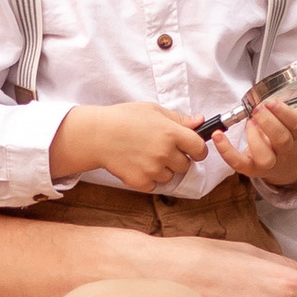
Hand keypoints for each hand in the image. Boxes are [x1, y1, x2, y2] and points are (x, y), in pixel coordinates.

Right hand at [48, 99, 207, 191]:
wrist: (97, 135)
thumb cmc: (123, 118)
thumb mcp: (153, 110)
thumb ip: (179, 119)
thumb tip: (200, 121)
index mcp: (171, 133)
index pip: (199, 148)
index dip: (198, 149)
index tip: (192, 149)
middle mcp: (164, 152)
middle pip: (186, 165)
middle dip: (177, 159)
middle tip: (161, 149)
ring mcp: (152, 169)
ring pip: (170, 177)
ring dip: (163, 169)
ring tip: (146, 156)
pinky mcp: (140, 181)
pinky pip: (154, 185)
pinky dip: (149, 179)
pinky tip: (138, 165)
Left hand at [215, 86, 296, 191]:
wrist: (289, 166)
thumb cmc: (293, 137)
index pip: (295, 124)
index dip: (283, 113)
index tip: (272, 101)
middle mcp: (285, 150)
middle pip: (281, 140)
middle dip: (269, 123)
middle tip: (258, 109)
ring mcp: (268, 162)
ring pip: (263, 156)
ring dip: (254, 138)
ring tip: (249, 123)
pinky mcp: (251, 169)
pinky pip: (238, 164)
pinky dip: (226, 151)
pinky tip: (218, 136)